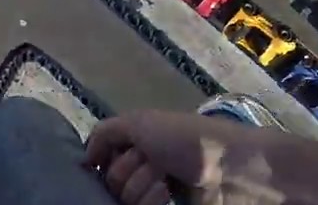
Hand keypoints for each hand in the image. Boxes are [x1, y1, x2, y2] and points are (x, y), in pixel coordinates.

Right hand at [83, 111, 251, 204]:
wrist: (231, 169)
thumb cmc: (186, 139)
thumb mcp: (139, 122)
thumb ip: (104, 133)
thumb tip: (86, 159)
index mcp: (136, 146)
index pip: (100, 161)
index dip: (106, 158)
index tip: (122, 152)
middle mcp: (143, 170)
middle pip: (111, 181)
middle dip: (131, 170)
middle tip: (157, 163)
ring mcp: (155, 196)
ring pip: (125, 199)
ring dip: (145, 188)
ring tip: (170, 183)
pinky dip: (152, 203)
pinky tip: (172, 198)